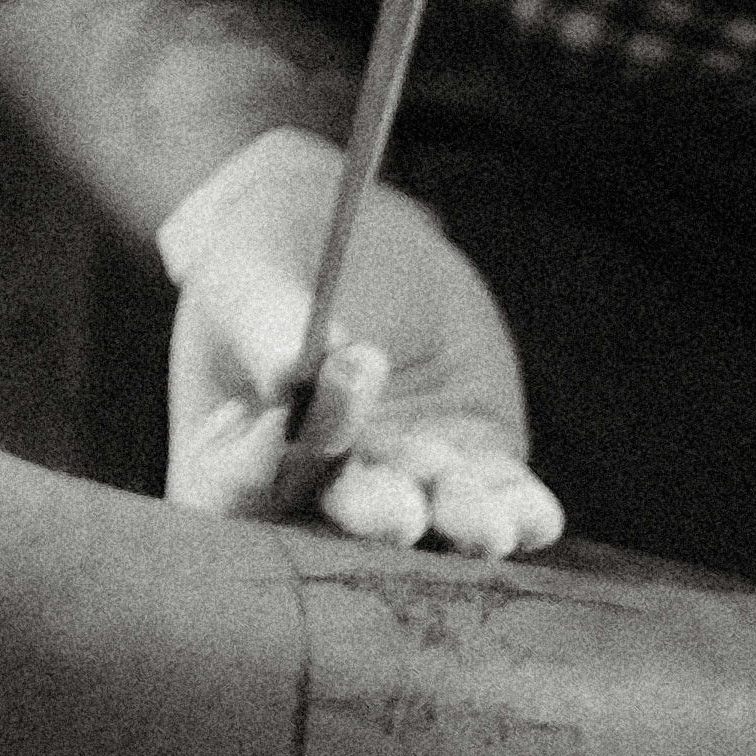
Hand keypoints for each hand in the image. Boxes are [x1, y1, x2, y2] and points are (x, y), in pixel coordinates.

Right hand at [156, 129, 559, 554]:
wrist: (348, 231)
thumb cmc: (266, 252)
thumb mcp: (247, 271)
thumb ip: (266, 321)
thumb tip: (291, 372)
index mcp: (228, 459)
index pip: (236, 491)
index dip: (261, 470)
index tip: (285, 414)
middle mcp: (314, 489)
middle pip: (337, 521)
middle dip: (374, 515)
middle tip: (400, 508)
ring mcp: (396, 480)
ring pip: (428, 521)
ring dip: (453, 523)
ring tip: (479, 518)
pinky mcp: (468, 460)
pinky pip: (496, 498)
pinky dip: (517, 514)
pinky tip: (527, 515)